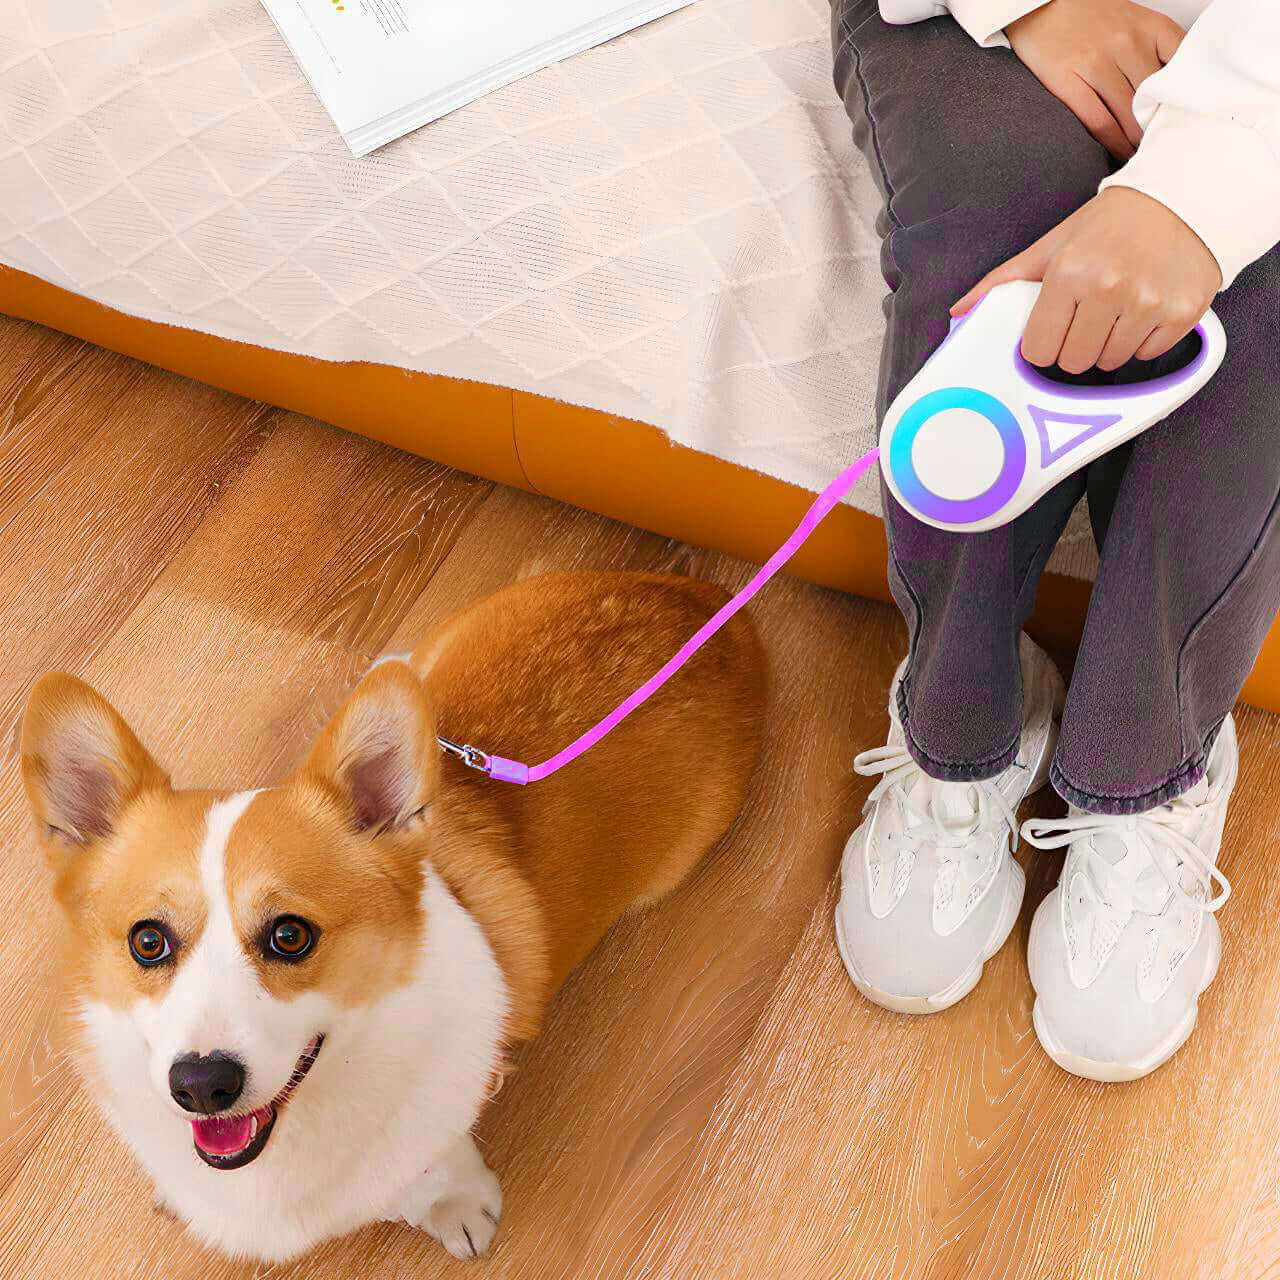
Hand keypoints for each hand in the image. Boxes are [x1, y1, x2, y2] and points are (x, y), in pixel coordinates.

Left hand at [952, 187, 1221, 372]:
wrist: (1181, 197)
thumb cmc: (1107, 226)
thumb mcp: (1051, 246)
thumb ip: (1003, 282)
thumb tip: (958, 313)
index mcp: (1069, 273)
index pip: (1039, 351)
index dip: (1044, 343)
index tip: (1054, 327)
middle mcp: (1110, 288)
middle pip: (1074, 363)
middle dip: (1076, 346)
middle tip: (1088, 315)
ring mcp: (1150, 302)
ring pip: (1111, 362)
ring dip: (1110, 344)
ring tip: (1117, 307)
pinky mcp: (1183, 312)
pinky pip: (1149, 354)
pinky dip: (1144, 340)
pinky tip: (1146, 307)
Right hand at [1007, 0, 1184, 159]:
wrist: (1040, 4)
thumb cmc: (1087, 16)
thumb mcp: (1133, 20)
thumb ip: (1154, 47)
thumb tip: (1171, 88)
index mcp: (1149, 27)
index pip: (1183, 68)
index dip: (1187, 99)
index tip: (1189, 119)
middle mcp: (1127, 43)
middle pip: (1154, 98)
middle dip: (1162, 127)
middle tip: (1167, 148)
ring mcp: (1096, 63)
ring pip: (1129, 115)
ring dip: (1138, 141)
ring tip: (1144, 155)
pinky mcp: (1068, 81)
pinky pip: (1099, 122)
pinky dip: (1113, 143)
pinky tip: (1120, 153)